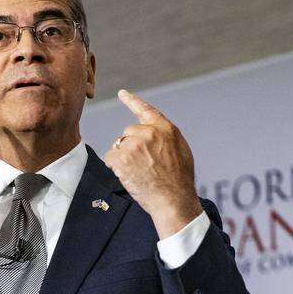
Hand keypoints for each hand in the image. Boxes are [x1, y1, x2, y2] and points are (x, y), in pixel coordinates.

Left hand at [103, 89, 202, 238]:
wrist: (173, 200)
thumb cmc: (179, 180)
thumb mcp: (181, 150)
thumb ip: (165, 137)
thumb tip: (154, 133)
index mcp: (165, 129)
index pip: (146, 110)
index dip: (132, 101)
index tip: (122, 94)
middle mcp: (149, 133)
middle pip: (128, 132)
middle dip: (130, 146)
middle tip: (142, 164)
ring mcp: (134, 145)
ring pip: (119, 145)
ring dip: (123, 158)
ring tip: (138, 172)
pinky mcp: (122, 158)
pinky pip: (110, 158)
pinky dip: (115, 167)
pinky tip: (129, 175)